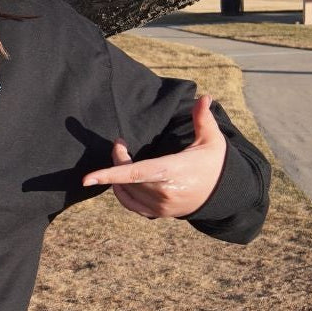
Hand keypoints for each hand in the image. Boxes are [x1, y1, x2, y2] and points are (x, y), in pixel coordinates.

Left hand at [81, 95, 225, 218]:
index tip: (87, 177)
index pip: (136, 173)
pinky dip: (120, 192)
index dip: (110, 173)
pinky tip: (118, 180)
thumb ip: (203, 119)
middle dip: (117, 159)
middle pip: (126, 178)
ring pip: (125, 191)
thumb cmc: (214, 163)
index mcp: (174, 171)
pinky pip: (130, 204)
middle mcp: (164, 192)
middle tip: (119, 143)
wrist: (225, 195)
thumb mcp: (212, 140)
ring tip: (122, 156)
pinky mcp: (158, 214)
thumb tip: (204, 96)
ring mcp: (160, 206)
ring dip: (116, 175)